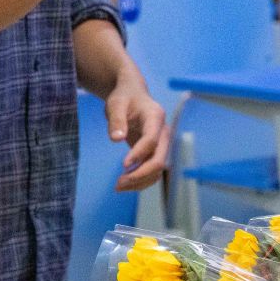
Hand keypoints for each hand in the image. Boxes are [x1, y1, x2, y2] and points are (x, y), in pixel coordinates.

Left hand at [105, 75, 169, 191]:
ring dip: (140, 181)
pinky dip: (141, 180)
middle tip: (119, 183)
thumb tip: (116, 139)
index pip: (151, 140)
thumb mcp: (116, 103)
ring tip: (118, 186)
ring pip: (157, 170)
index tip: (123, 164)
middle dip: (140, 174)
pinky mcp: (155, 152)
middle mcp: (163, 132)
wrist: (132, 94)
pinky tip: (125, 184)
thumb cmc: (124, 97)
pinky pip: (152, 171)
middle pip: (159, 159)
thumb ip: (116, 119)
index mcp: (155, 117)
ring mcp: (161, 144)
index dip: (139, 153)